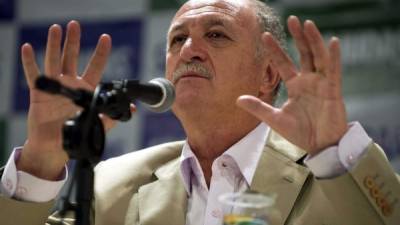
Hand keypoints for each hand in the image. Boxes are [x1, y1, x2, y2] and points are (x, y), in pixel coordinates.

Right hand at [18, 21, 115, 179]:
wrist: (55, 146)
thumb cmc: (75, 133)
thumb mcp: (96, 125)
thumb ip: (111, 116)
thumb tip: (130, 109)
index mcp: (85, 89)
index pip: (95, 67)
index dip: (101, 53)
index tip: (106, 38)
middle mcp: (70, 83)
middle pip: (72, 57)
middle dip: (74, 41)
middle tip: (75, 25)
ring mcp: (54, 86)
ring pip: (54, 61)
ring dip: (55, 45)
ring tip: (56, 29)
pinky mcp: (39, 93)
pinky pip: (33, 75)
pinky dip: (30, 62)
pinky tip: (28, 48)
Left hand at [237, 16, 347, 155]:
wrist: (320, 146)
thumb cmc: (300, 133)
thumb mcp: (275, 119)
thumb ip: (259, 108)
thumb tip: (237, 99)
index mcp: (295, 86)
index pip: (283, 63)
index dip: (275, 50)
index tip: (264, 35)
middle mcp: (308, 81)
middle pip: (303, 54)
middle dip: (297, 37)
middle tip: (292, 19)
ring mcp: (321, 84)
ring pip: (318, 57)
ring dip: (314, 41)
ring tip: (308, 24)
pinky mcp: (333, 91)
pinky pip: (334, 71)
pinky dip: (334, 57)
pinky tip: (333, 42)